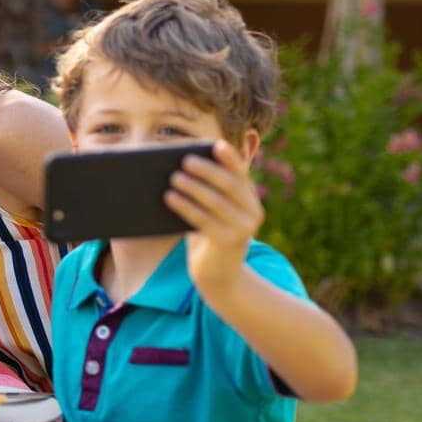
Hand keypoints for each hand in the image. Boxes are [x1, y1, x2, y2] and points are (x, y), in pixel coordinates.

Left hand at [167, 140, 263, 302]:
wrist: (218, 276)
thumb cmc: (209, 237)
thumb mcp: (212, 213)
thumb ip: (208, 193)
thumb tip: (181, 167)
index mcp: (250, 200)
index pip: (241, 174)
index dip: (230, 158)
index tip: (215, 145)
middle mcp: (252, 212)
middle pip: (229, 185)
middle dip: (206, 170)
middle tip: (184, 160)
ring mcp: (243, 229)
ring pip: (216, 201)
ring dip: (193, 187)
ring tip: (173, 178)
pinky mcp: (228, 242)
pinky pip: (204, 220)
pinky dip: (185, 206)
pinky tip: (169, 197)